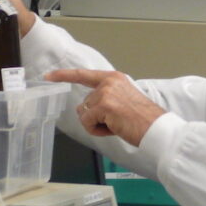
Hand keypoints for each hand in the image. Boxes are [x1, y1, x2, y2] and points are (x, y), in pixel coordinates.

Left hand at [46, 69, 165, 146]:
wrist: (156, 128)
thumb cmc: (143, 119)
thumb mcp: (124, 100)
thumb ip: (105, 98)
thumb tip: (86, 109)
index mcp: (114, 78)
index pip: (84, 75)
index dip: (64, 75)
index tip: (49, 76)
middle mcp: (109, 82)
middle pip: (84, 103)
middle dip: (95, 117)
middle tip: (116, 121)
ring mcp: (106, 92)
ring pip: (85, 114)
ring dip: (97, 125)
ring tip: (116, 125)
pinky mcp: (104, 105)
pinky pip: (87, 122)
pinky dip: (97, 131)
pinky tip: (113, 129)